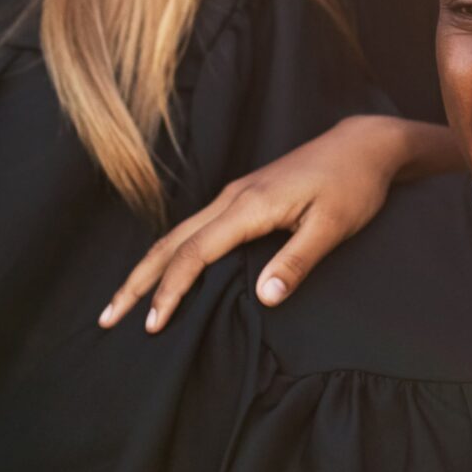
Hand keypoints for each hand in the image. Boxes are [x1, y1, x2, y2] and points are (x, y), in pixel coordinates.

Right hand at [101, 115, 443, 332]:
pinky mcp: (244, 197)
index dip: (170, 291)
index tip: (152, 326)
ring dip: (148, 268)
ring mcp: (235, 195)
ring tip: (124, 302)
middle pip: (170, 243)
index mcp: (249, 206)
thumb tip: (264, 300)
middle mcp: (232, 198)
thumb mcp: (333, 226)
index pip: (194, 254)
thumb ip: (297, 262)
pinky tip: (167, 274)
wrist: (364, 144)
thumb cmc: (354, 185)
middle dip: (137, 282)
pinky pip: (195, 229)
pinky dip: (171, 254)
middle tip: (107, 319)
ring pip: (178, 234)